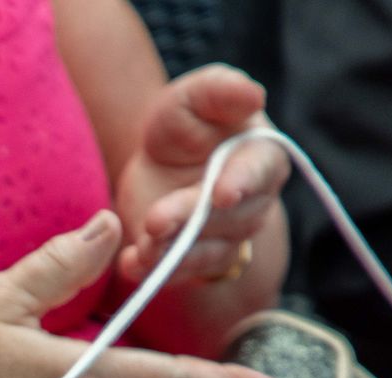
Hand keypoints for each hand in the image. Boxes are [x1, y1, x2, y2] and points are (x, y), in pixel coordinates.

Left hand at [113, 64, 289, 284]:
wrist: (157, 162)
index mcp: (260, 157)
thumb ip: (220, 91)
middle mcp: (251, 204)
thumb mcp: (194, 97)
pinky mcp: (192, 261)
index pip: (259, 172)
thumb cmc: (187, 124)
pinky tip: (131, 265)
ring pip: (204, 252)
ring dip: (172, 253)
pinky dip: (150, 271)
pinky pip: (176, 274)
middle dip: (191, 220)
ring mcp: (224, 238)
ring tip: (144, 247)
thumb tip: (253, 94)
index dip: (242, 183)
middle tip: (157, 220)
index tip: (222, 193)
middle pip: (228, 219)